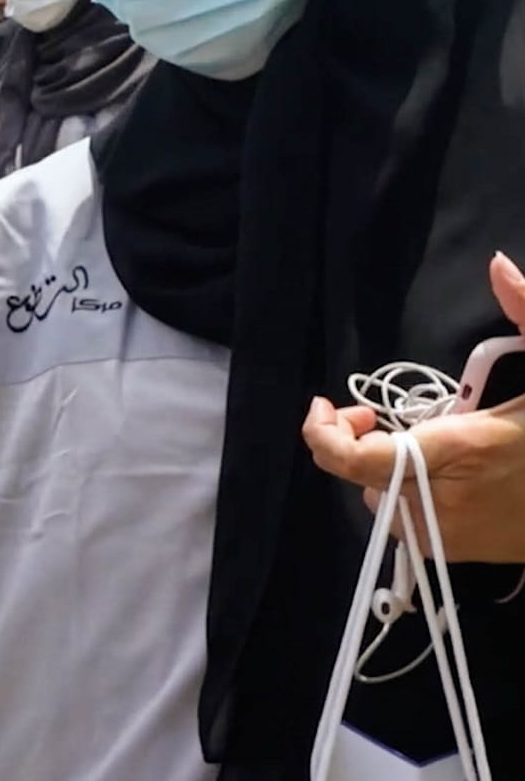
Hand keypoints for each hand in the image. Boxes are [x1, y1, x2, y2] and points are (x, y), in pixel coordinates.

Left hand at [302, 252, 524, 561]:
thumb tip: (495, 263)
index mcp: (455, 452)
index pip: (352, 460)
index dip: (323, 434)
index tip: (330, 406)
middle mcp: (439, 504)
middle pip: (363, 477)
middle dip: (369, 445)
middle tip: (395, 420)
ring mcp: (447, 537)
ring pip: (383, 503)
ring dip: (392, 473)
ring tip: (433, 450)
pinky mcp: (457, 556)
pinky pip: (408, 525)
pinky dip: (413, 499)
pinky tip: (448, 481)